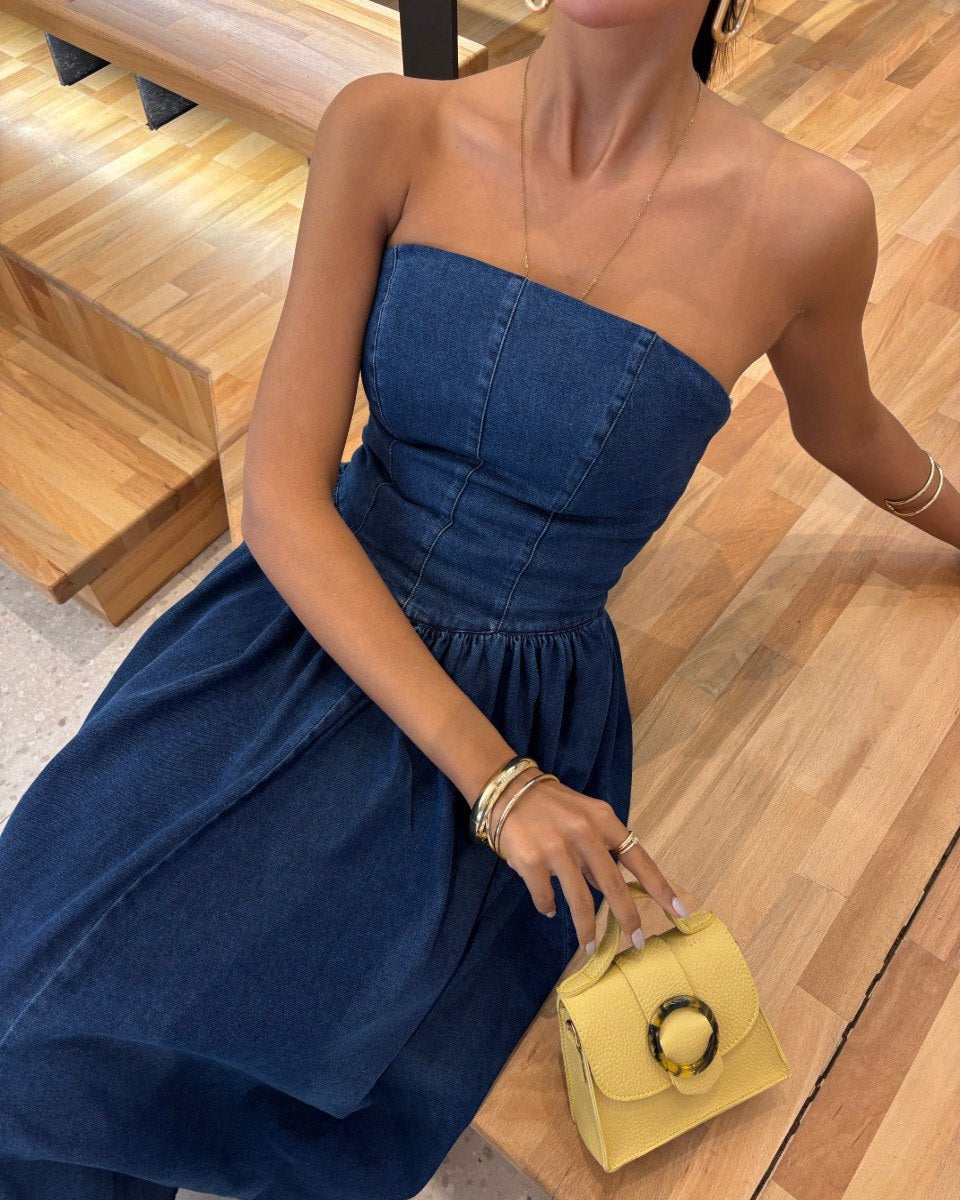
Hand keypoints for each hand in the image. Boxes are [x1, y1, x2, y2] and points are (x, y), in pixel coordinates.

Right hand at [488, 766, 688, 954]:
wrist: (508, 790)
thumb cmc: (552, 805)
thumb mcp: (584, 817)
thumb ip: (600, 850)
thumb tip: (611, 891)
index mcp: (604, 821)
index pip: (639, 859)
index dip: (660, 888)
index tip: (679, 913)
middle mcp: (584, 834)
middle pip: (614, 887)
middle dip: (628, 919)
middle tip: (636, 942)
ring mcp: (558, 849)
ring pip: (581, 902)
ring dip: (587, 929)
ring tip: (589, 945)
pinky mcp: (532, 862)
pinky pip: (546, 897)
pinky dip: (549, 907)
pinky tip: (549, 908)